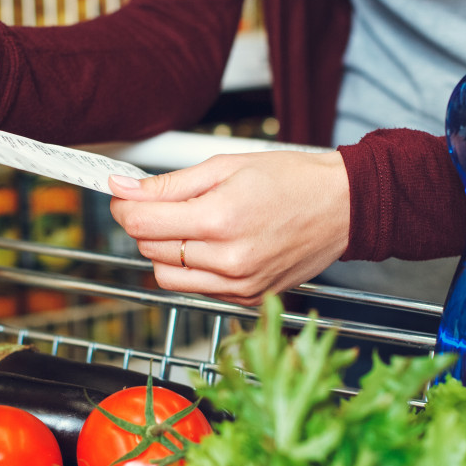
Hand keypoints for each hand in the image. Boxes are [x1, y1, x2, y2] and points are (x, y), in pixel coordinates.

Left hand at [109, 151, 350, 305]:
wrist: (342, 208)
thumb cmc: (292, 181)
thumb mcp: (226, 167)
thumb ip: (169, 184)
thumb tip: (123, 188)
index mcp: (220, 219)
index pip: (140, 223)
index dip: (124, 205)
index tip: (125, 194)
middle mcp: (228, 259)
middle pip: (149, 248)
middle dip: (147, 223)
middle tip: (167, 203)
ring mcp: (238, 284)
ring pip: (165, 275)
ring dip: (165, 250)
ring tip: (193, 226)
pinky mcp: (246, 298)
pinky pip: (195, 288)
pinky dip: (192, 268)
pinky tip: (215, 246)